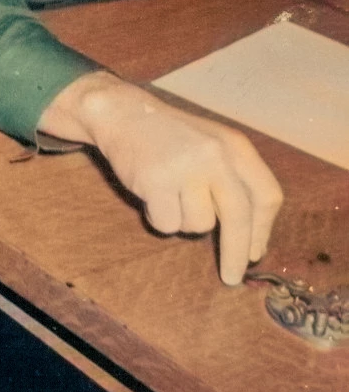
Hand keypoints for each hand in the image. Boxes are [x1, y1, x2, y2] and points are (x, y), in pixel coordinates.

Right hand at [39, 71, 282, 284]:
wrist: (124, 114)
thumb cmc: (171, 138)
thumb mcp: (213, 147)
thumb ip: (233, 181)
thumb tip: (250, 238)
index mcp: (237, 148)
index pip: (266, 196)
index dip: (262, 230)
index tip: (256, 253)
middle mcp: (216, 157)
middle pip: (238, 217)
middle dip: (237, 253)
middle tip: (232, 277)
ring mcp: (186, 168)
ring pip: (199, 224)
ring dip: (184, 222)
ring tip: (170, 198)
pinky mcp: (156, 181)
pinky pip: (168, 223)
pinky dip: (160, 219)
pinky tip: (152, 197)